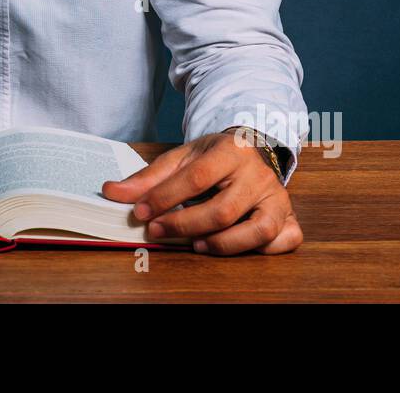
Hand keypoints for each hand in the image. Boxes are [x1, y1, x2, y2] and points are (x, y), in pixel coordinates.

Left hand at [101, 131, 301, 255]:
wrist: (251, 149)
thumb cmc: (213, 157)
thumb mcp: (181, 158)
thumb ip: (148, 177)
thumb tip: (111, 192)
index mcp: (231, 150)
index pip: (197, 178)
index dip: (166, 198)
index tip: (140, 212)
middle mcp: (259, 174)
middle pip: (224, 209)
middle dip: (185, 225)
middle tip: (156, 231)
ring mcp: (278, 197)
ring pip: (259, 229)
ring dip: (224, 244)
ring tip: (196, 245)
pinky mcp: (288, 216)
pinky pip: (285, 239)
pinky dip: (264, 250)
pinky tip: (236, 247)